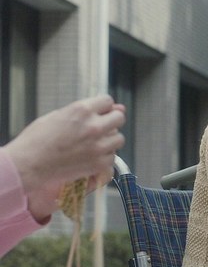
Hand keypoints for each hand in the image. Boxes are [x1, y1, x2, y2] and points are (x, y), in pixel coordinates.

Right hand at [5, 95, 125, 220]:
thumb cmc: (37, 140)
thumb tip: (114, 107)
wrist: (28, 165)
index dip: (103, 107)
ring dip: (109, 140)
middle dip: (111, 121)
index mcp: (82, 110)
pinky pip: (112, 157)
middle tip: (100, 128)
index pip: (108, 101)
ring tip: (93, 144)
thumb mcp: (58, 115)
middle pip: (119, 118)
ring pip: (119, 138)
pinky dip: (105, 157)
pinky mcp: (99, 163)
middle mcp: (93, 126)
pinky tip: (91, 157)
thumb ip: (86, 111)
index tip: (99, 113)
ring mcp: (98, 146)